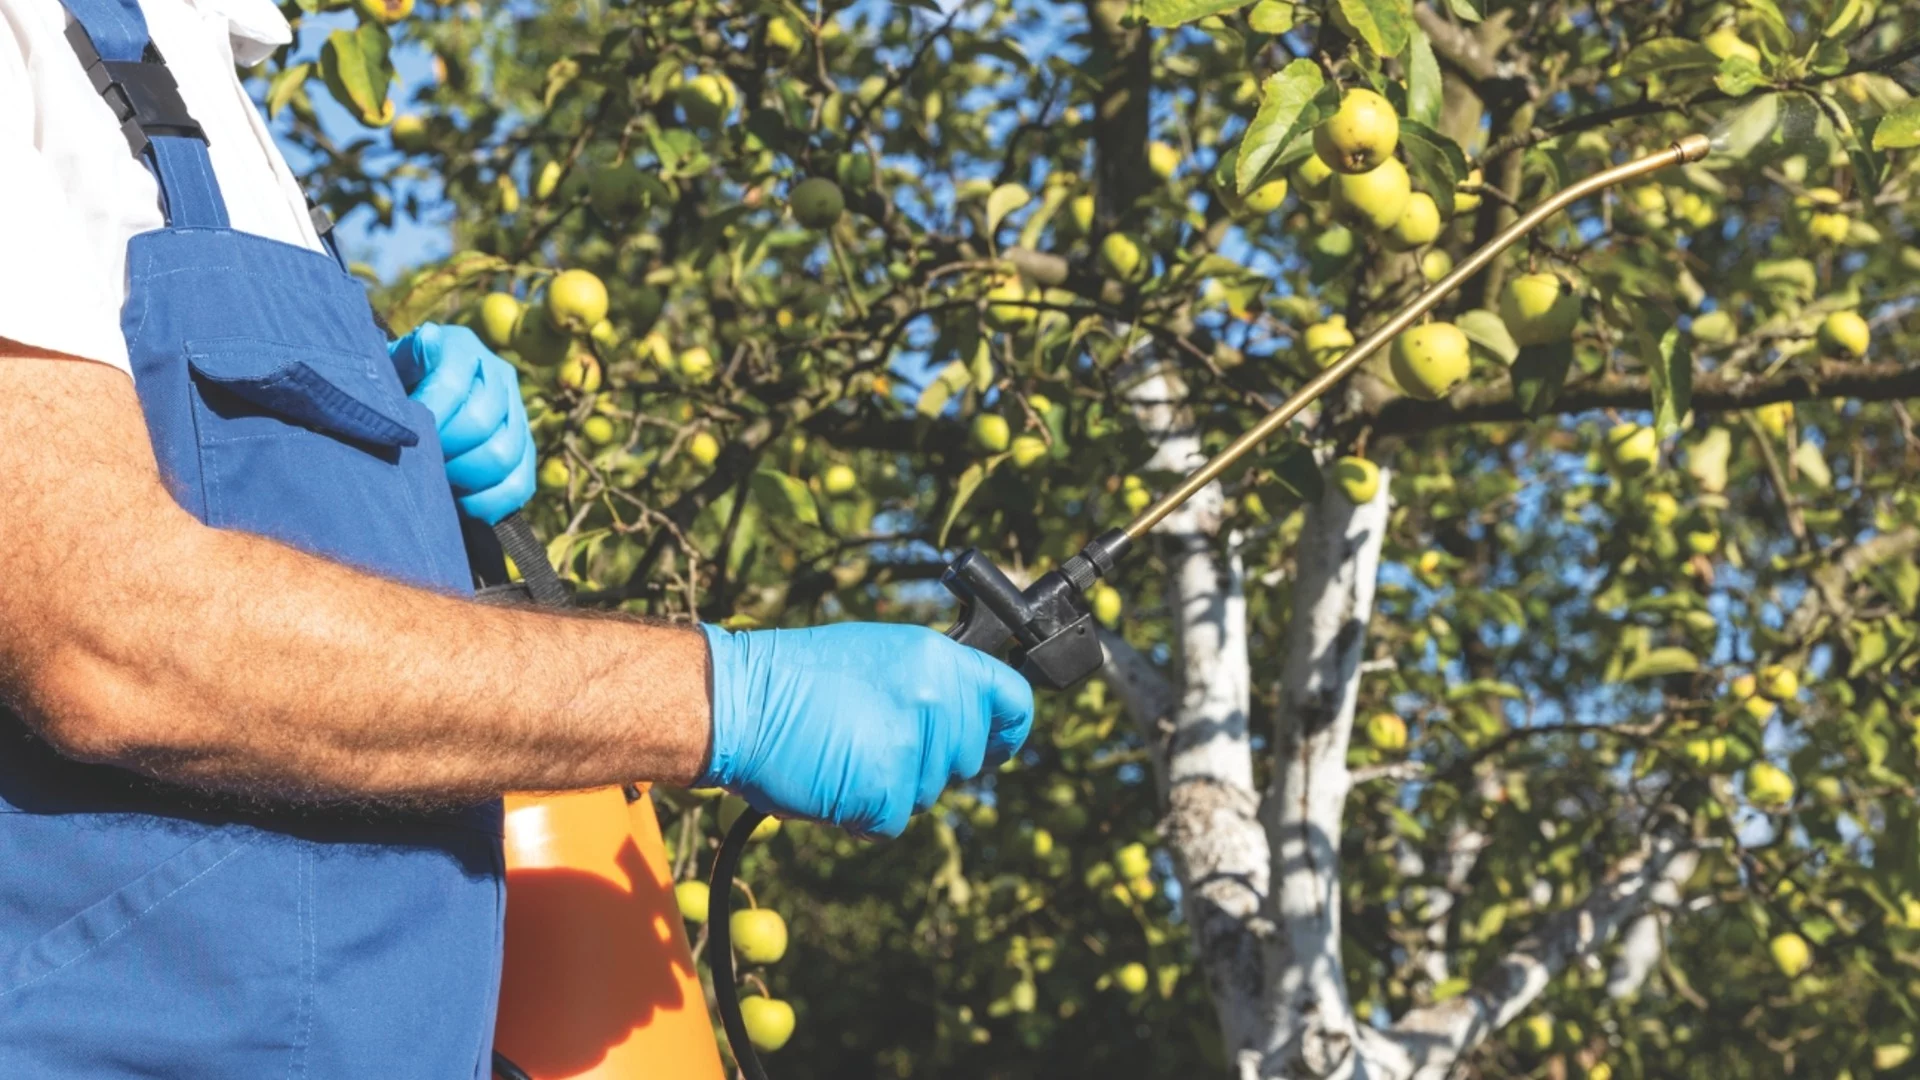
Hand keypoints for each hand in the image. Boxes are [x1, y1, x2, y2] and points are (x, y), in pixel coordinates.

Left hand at [387, 323, 535, 524]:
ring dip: (464, 478)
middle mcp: (498, 373)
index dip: (426, 419)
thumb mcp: (390, 368)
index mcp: (462, 348)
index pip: (451, 386)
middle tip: (417, 463)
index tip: (402, 439)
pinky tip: (462, 504)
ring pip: (503, 456)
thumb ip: (407, 357)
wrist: (410, 404)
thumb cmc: (393, 388)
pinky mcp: (524, 449)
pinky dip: (490, 502)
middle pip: (481, 423)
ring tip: (436, 481)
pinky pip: (519, 484)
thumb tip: (430, 339)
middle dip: (443, 451)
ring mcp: (517, 412)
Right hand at [697, 623, 1033, 837]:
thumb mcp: (880, 655)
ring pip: (927, 792)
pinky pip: (890, 821)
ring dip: (890, 786)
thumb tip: (965, 712)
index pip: (1013, 701)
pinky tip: (831, 779)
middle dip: (929, 761)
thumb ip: (931, 682)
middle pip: (968, 758)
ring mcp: (913, 749)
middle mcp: (936, 701)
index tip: (994, 743)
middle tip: (876, 740)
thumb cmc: (797, 677)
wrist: (739, 701)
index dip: (1006, 730)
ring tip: (844, 750)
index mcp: (938, 659)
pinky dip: (862, 813)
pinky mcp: (885, 792)